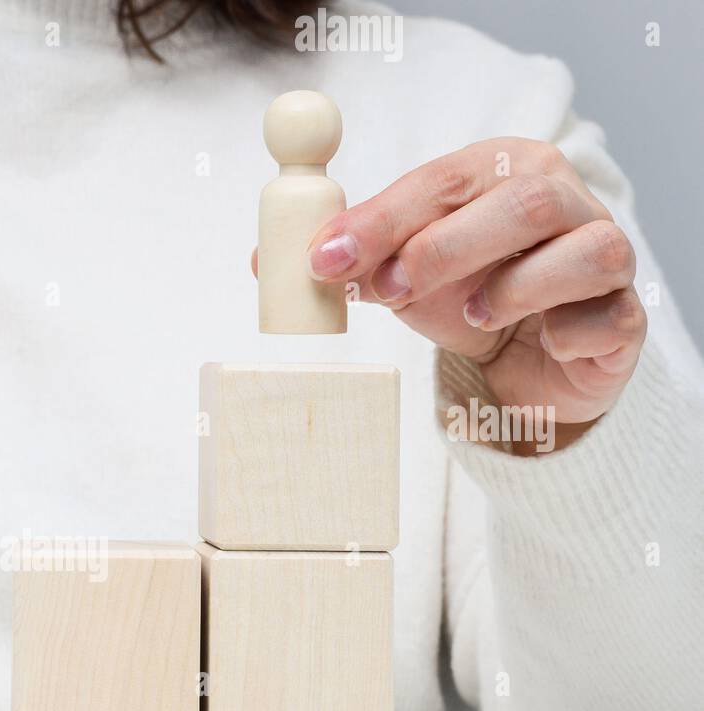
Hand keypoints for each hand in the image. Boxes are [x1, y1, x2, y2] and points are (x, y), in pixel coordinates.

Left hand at [259, 138, 646, 427]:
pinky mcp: (623, 317)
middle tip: (389, 289)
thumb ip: (349, 264)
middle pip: (522, 200)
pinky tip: (541, 341)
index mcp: (503, 174)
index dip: (382, 217)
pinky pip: (604, 317)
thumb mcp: (402, 280)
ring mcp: (606, 256)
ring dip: (513, 287)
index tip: (324, 258)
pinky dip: (563, 332)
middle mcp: (565, 201)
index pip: (445, 179)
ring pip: (582, 249)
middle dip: (444, 246)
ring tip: (473, 315)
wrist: (531, 365)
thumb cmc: (471, 300)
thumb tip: (259, 260)